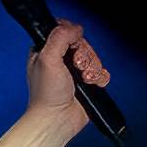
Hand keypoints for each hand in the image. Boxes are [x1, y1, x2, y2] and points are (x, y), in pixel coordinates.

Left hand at [25, 17, 110, 134]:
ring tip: (83, 79)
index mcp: (46, 51)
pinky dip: (99, 77)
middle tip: (76, 67)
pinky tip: (90, 84)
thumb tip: (75, 28)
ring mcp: (74, 71)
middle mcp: (60, 59)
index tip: (72, 45)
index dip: (72, 36)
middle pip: (82, 43)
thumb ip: (59, 37)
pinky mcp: (87, 83)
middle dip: (84, 55)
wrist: (57, 119)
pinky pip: (101, 71)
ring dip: (91, 68)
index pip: (64, 31)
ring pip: (93, 57)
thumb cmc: (47, 94)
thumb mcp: (47, 58)